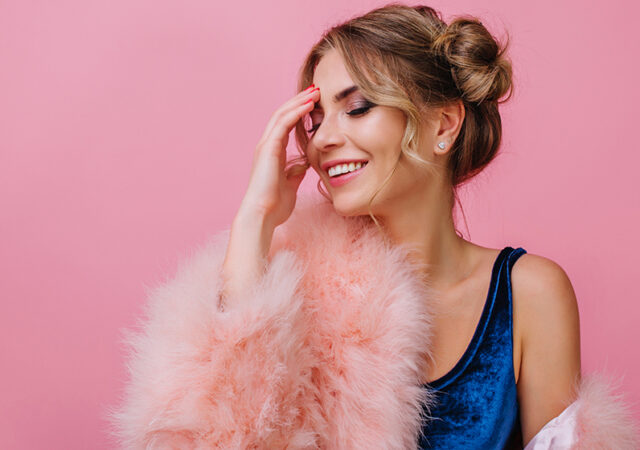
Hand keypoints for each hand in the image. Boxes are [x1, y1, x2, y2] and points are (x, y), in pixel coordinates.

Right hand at [238, 85, 319, 228]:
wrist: (262, 215)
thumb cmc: (275, 205)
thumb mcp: (291, 183)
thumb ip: (296, 171)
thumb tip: (305, 163)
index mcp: (273, 152)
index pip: (287, 124)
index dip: (300, 111)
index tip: (316, 102)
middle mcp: (267, 145)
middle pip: (283, 114)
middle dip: (300, 100)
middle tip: (317, 89)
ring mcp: (266, 145)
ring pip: (282, 114)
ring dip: (299, 101)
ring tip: (315, 91)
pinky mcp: (268, 149)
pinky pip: (282, 124)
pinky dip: (296, 112)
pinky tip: (309, 105)